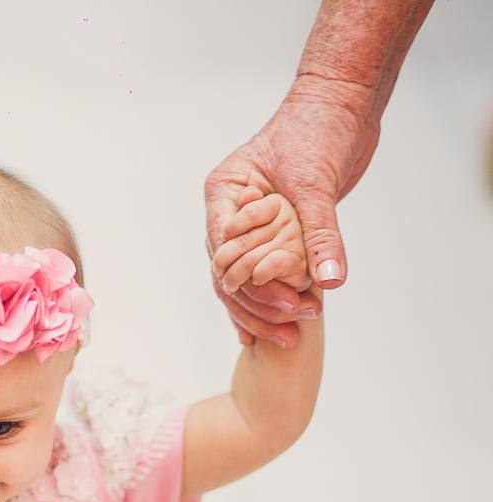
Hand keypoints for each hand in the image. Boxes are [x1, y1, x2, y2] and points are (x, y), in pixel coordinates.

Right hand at [205, 75, 378, 343]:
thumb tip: (331, 280)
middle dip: (256, 304)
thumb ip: (321, 233)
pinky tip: (276, 330)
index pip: (222, 249)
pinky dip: (272, 299)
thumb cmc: (319, 127)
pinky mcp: (273, 230)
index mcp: (225, 192)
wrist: (342, 102)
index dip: (246, 281)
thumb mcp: (317, 183)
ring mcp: (250, 223)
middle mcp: (230, 211)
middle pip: (227, 272)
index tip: (281, 304)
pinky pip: (264, 272)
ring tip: (290, 336)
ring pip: (242, 278)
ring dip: (264, 308)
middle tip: (290, 328)